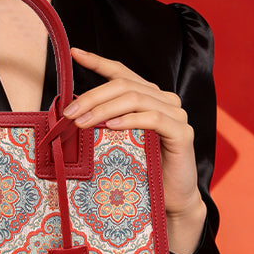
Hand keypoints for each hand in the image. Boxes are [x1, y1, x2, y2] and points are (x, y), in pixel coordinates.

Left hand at [64, 48, 205, 253]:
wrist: (170, 199)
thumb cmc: (142, 169)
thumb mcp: (118, 140)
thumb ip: (105, 121)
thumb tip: (72, 112)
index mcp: (148, 96)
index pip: (121, 72)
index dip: (98, 61)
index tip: (74, 54)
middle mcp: (164, 99)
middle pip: (123, 85)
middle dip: (92, 96)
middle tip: (70, 113)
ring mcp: (176, 114)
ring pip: (135, 99)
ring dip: (104, 109)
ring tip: (82, 123)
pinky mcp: (183, 132)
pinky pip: (153, 119)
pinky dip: (129, 120)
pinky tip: (111, 127)